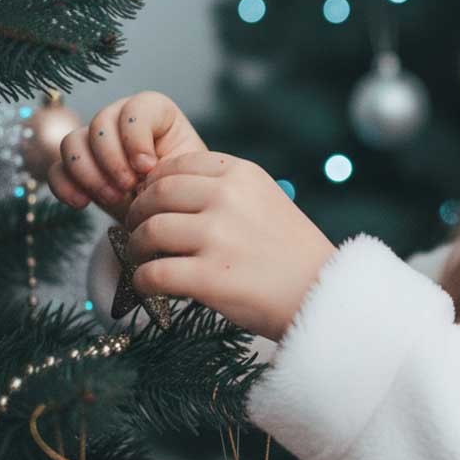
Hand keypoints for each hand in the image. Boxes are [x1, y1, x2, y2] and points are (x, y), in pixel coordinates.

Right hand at [47, 91, 207, 224]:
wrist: (168, 213)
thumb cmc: (183, 188)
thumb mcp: (186, 173)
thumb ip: (169, 164)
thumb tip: (142, 169)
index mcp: (156, 113)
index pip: (136, 108)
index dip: (136, 137)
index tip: (148, 167)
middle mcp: (121, 120)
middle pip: (100, 123)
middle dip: (112, 159)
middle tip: (128, 187)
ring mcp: (95, 142)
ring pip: (72, 142)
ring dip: (89, 173)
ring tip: (113, 198)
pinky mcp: (77, 168)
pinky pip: (56, 169)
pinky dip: (65, 186)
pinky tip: (82, 203)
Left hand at [123, 150, 337, 341]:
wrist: (323, 293)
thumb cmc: (292, 252)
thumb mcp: (267, 200)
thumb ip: (225, 190)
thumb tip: (164, 191)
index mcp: (243, 174)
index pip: (177, 165)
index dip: (154, 184)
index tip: (152, 202)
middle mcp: (229, 198)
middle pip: (156, 195)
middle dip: (138, 214)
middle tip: (137, 231)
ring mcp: (218, 237)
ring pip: (149, 232)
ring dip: (137, 248)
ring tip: (144, 259)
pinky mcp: (209, 277)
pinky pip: (152, 274)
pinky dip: (142, 281)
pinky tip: (150, 286)